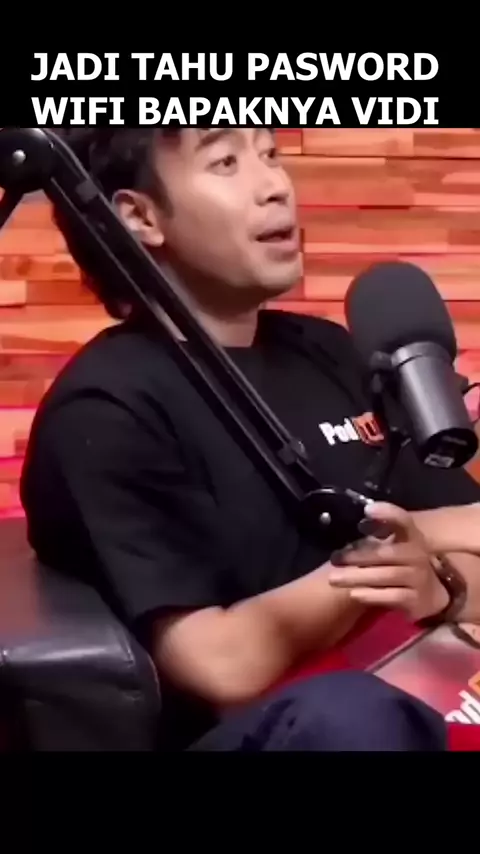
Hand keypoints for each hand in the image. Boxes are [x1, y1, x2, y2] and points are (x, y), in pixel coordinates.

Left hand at [328, 502, 449, 622]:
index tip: (368, 510)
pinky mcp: (416, 601)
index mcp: (411, 537)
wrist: (430, 595)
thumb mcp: (394, 545)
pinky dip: (371, 595)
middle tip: (335, 559)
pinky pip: (391, 596)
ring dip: (357, 577)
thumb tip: (361, 523)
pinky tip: (354, 593)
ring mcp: (419, 578)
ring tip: (334, 579)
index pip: (403, 521)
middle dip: (357, 556)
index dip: (388, 513)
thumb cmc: (402, 564)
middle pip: (385, 553)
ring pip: (386, 576)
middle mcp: (418, 556)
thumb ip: (378, 533)